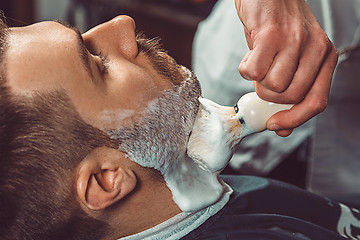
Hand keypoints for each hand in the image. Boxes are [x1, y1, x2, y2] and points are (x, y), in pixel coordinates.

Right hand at [235, 0, 337, 136]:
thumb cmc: (276, 28)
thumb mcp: (290, 59)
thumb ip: (288, 91)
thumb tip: (281, 128)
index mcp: (325, 56)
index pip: (316, 102)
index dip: (294, 119)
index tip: (275, 125)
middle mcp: (315, 48)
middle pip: (291, 97)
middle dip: (269, 97)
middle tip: (261, 82)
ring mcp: (294, 40)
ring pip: (273, 86)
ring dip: (257, 81)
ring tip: (258, 62)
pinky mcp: (271, 34)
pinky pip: (252, 72)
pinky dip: (245, 68)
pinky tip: (250, 54)